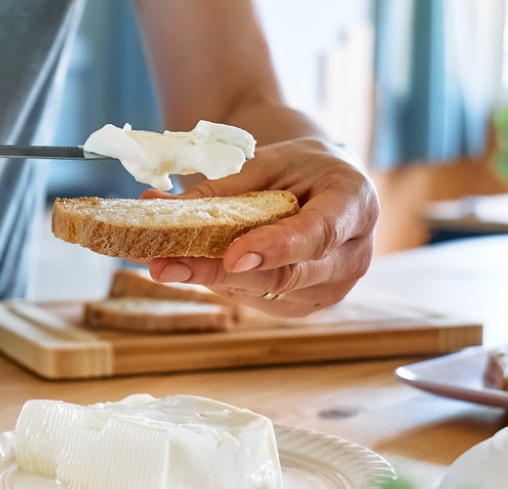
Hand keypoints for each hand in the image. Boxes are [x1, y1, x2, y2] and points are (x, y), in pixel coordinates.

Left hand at [145, 138, 378, 316]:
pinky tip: (194, 268)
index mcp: (355, 204)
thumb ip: (219, 189)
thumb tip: (152, 203)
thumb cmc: (298, 168)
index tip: (232, 255)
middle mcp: (354, 255)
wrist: (323, 186)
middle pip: (285, 275)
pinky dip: (222, 285)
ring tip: (163, 264)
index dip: (276, 248)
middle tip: (163, 265)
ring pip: (265, 294)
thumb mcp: (265, 164)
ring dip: (210, 282)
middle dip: (219, 273)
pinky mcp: (306, 305)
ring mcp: (333, 288)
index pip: (318, 234)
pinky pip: (258, 301)